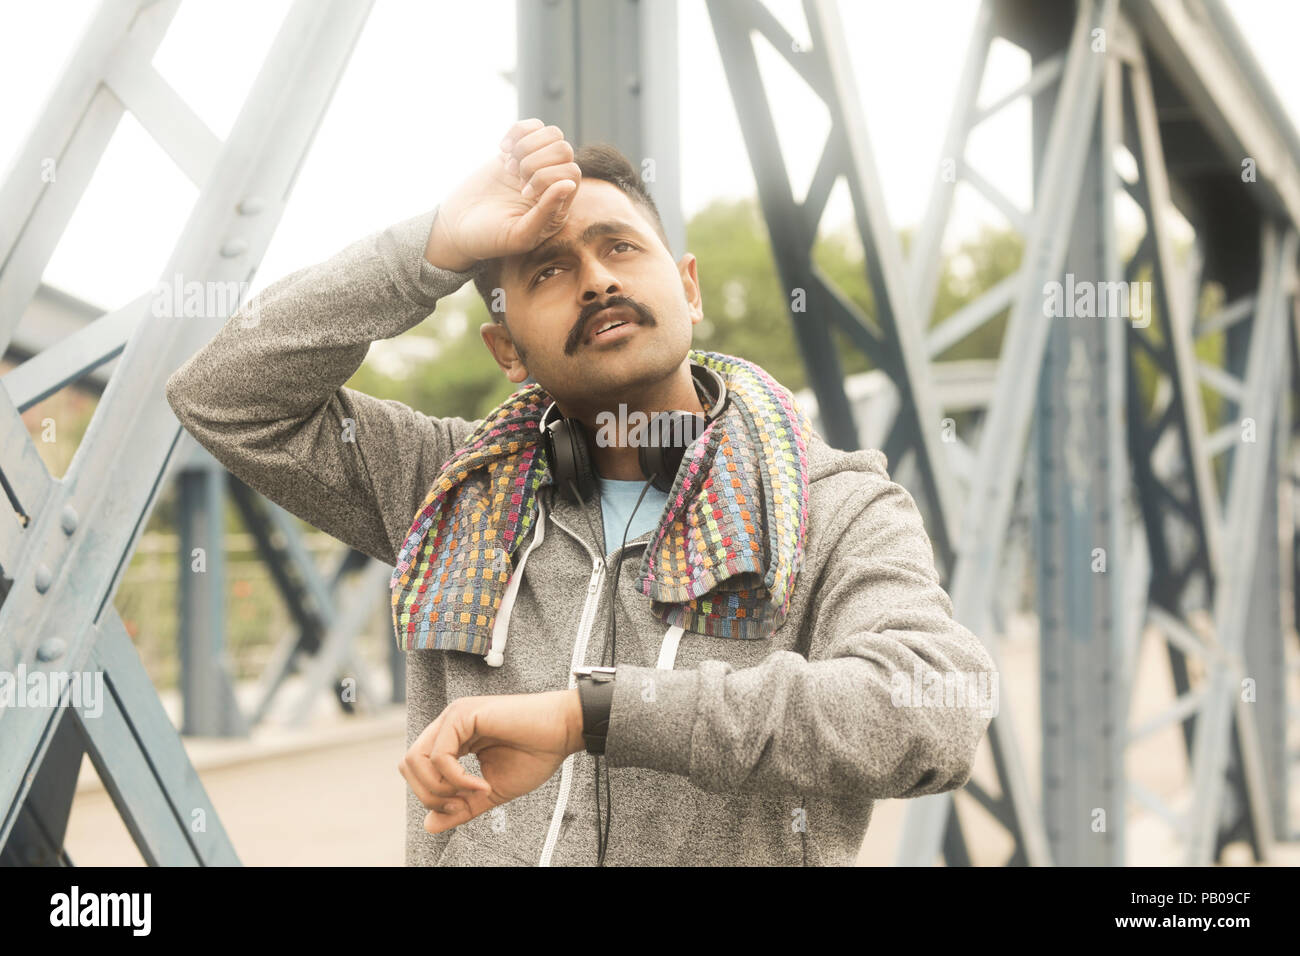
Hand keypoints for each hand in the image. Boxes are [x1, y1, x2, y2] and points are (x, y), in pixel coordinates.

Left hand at [398, 689, 584, 833]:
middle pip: (408, 765)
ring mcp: (454, 717)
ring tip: (472, 792)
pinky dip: (457, 779)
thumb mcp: (491, 790)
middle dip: (429, 794)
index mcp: (454, 738)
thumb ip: (461, 806)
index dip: (432, 795)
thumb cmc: (536, 753)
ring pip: (415, 760)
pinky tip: (482, 783)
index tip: (461, 806)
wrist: (563, 731)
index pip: (418, 770)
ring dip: (440, 787)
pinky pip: (440, 756)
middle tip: (460, 803)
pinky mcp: (462, 715)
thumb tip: (429, 825)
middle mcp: (449, 725)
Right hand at [424, 118, 581, 271]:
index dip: (547, 177)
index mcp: (559, 207)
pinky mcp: (517, 152)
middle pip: (564, 150)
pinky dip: (518, 131)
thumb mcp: (519, 235)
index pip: (571, 173)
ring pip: (553, 134)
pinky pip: (532, 127)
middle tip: (515, 178)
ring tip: (509, 166)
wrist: (458, 227)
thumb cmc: (490, 238)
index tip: (523, 193)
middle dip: (536, 161)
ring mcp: (536, 166)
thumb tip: (568, 184)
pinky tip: (502, 149)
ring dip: (528, 145)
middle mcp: (552, 185)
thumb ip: (546, 213)